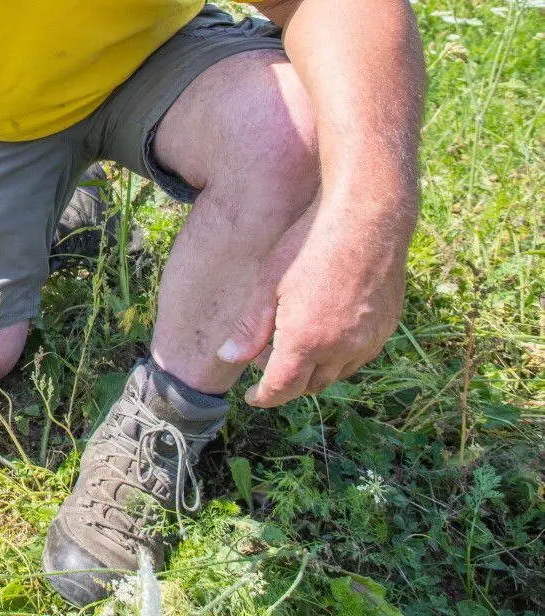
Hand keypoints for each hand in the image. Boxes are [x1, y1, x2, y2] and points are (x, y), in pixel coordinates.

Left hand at [217, 202, 407, 406]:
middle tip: (268, 364)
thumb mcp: (268, 283)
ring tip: (296, 348)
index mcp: (306, 340)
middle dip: (287, 383)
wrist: (367, 218)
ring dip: (315, 372)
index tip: (252, 396)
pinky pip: (360, 356)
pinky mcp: (387, 328)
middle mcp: (341, 348)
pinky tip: (327, 334)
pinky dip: (341, 357)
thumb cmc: (310, 245)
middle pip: (310, 385)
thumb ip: (249, 328)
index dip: (264, 397)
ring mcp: (368, 340)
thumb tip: (227, 358)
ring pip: (338, 374)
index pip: (282, 388)